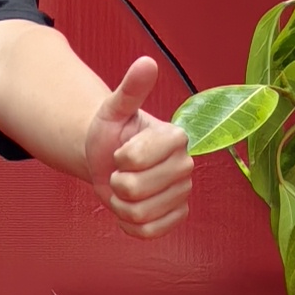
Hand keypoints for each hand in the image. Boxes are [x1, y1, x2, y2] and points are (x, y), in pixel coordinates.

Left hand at [86, 55, 192, 240]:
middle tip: (119, 170)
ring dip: (120, 204)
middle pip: (137, 190)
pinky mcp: (177, 216)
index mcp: (176, 137)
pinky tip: (129, 207)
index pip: (137, 159)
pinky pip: (149, 232)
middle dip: (116, 182)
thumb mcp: (114, 108)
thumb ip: (131, 88)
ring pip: (140, 213)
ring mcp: (183, 193)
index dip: (120, 158)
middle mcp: (186, 166)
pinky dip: (129, 224)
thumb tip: (147, 62)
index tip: (120, 150)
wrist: (109, 157)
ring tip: (123, 188)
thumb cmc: (112, 131)